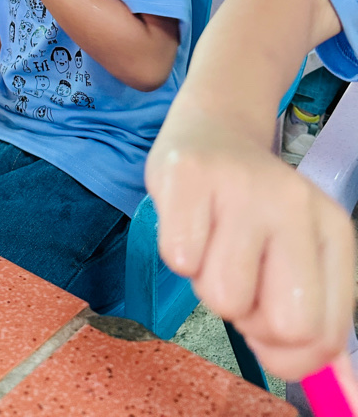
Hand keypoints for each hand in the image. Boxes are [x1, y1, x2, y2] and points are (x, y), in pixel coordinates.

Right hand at [146, 126, 356, 381]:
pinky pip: (179, 259)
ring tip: (211, 245)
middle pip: (282, 324)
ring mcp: (242, 186)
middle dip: (248, 320)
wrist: (213, 129)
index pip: (325, 335)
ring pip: (223, 297)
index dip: (288, 356)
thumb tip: (339, 389)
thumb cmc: (253, 205)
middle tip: (237, 280)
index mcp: (333, 232)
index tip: (265, 333)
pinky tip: (188, 222)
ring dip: (207, 283)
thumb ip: (315, 317)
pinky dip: (177, 253)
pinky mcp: (189, 174)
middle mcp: (295, 205)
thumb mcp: (299, 252)